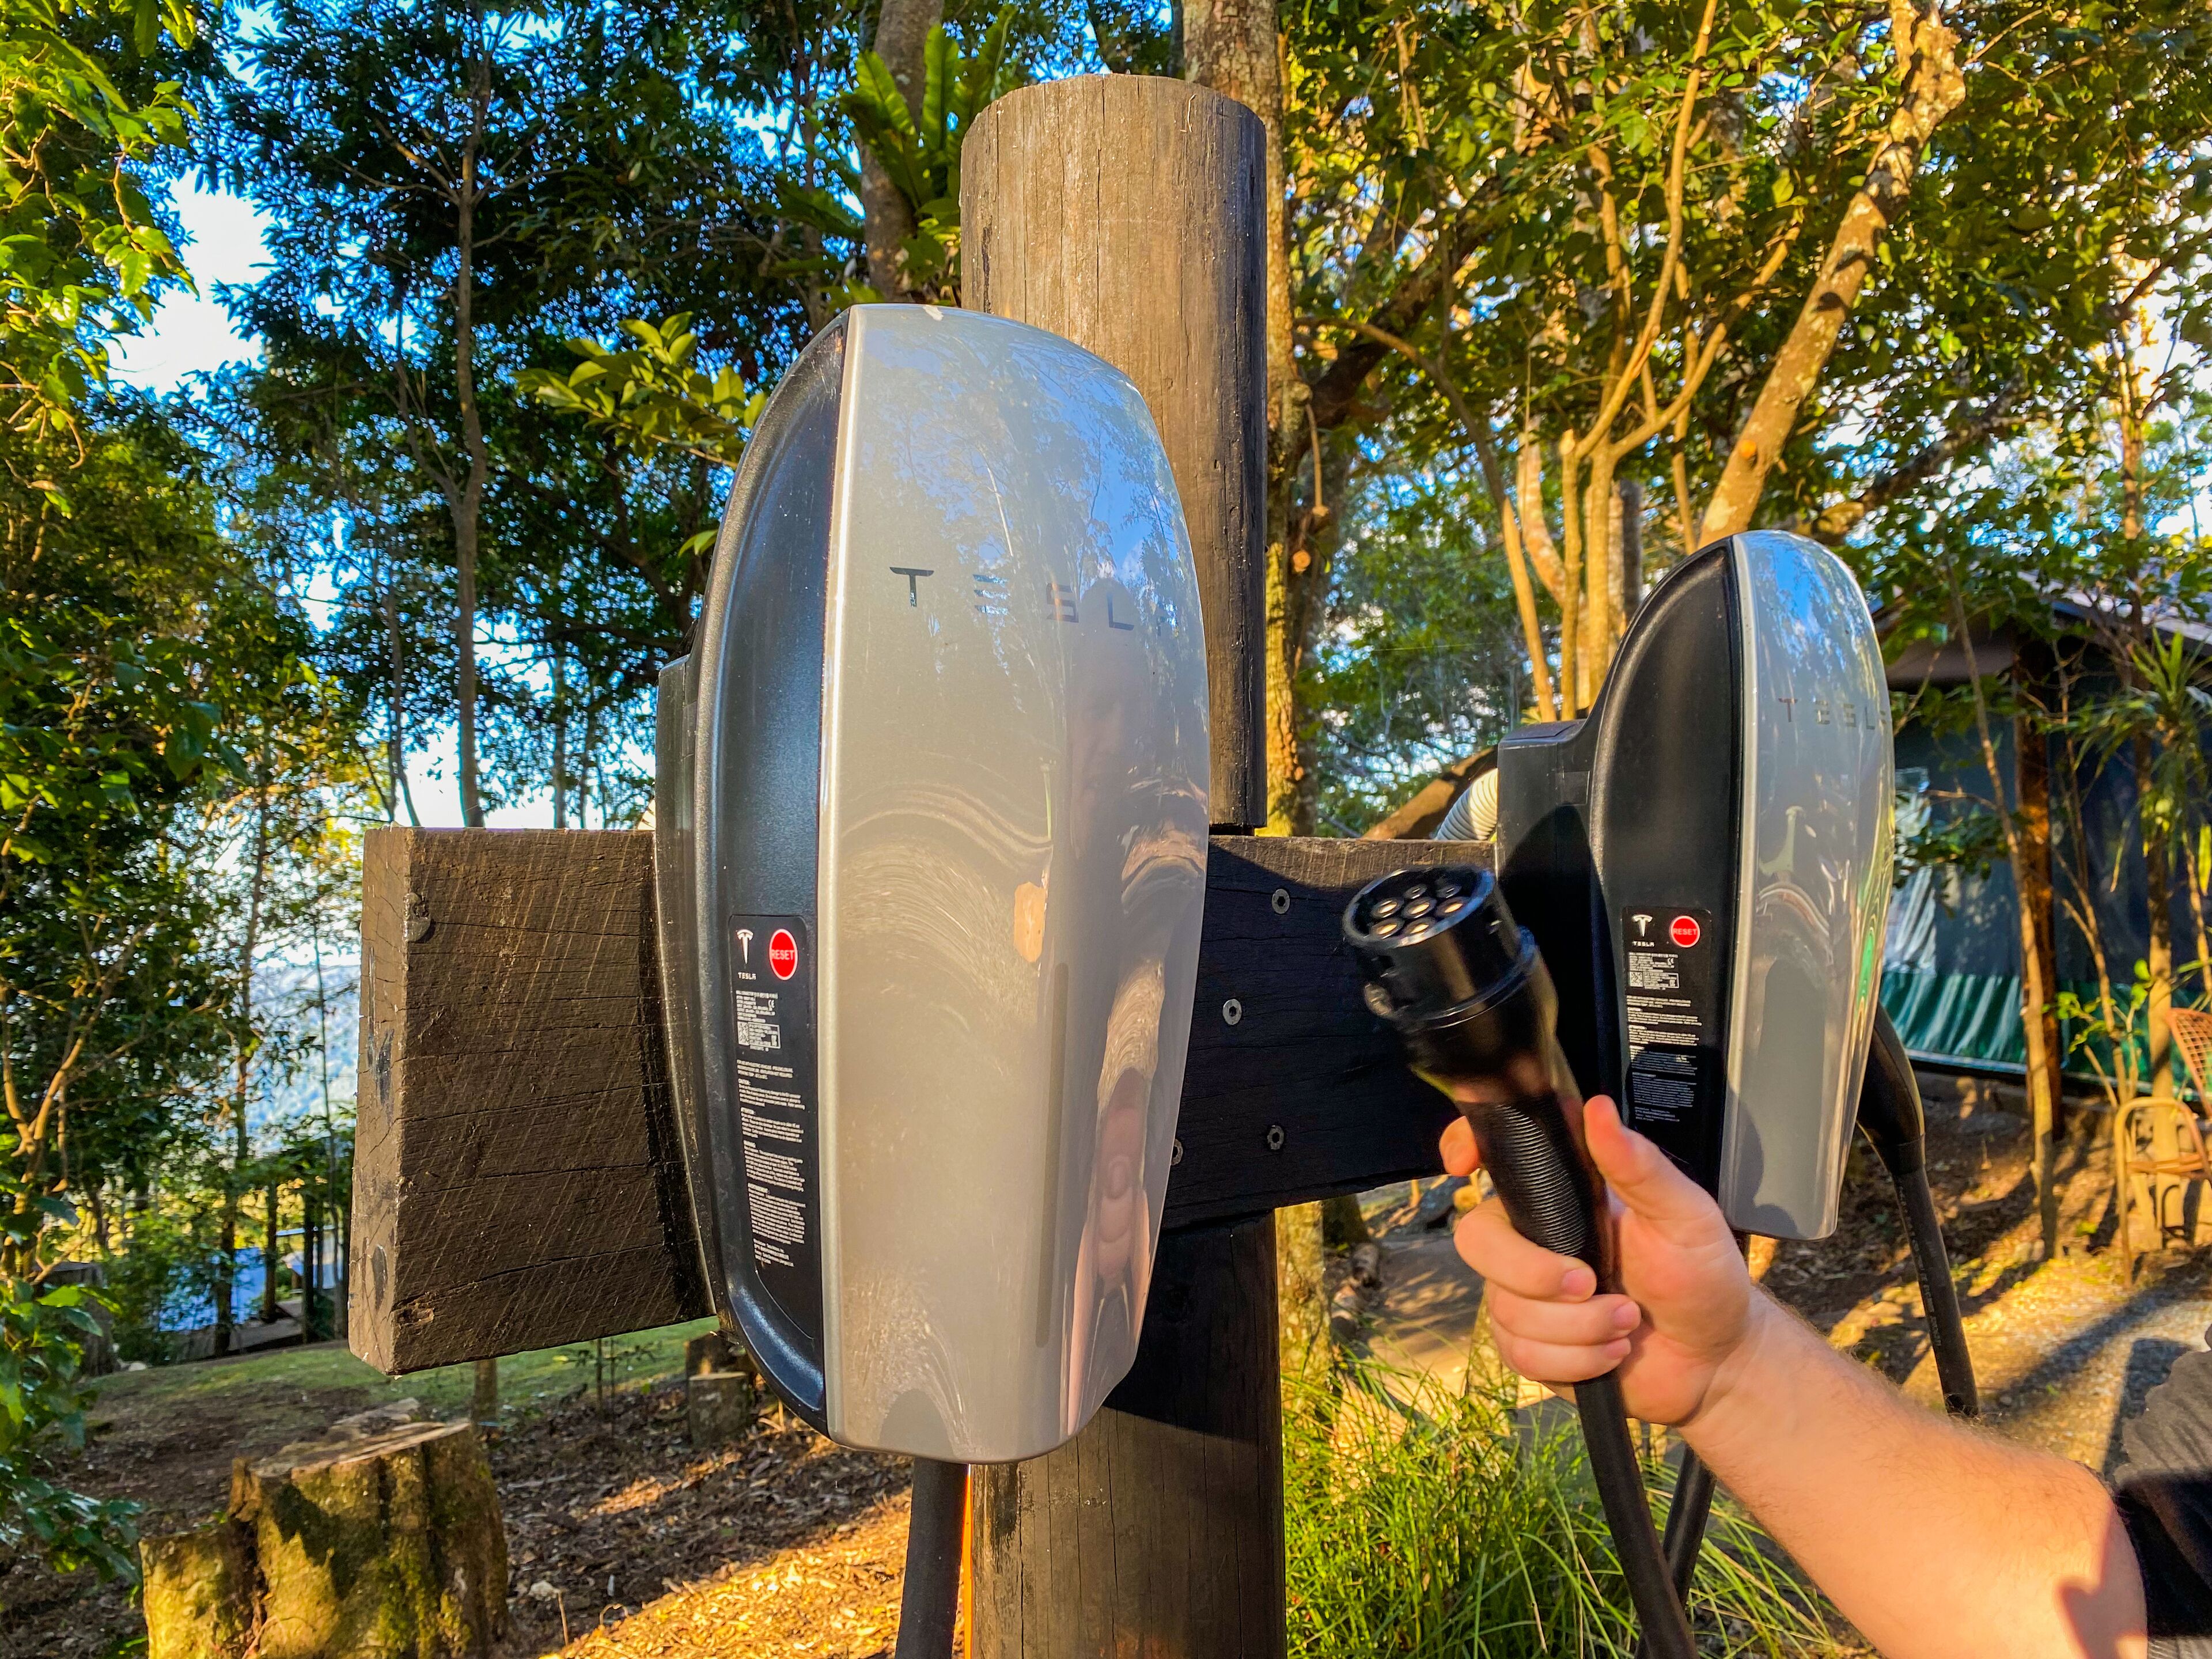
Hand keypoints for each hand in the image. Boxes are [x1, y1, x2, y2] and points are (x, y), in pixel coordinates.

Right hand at [1441, 1094, 1763, 1426]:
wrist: (1714, 1361)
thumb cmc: (1703, 1278)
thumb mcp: (1684, 1215)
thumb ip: (1639, 1165)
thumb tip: (1597, 1109)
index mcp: (1564, 1196)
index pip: (1496, 1157)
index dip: (1464, 1147)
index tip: (1464, 1165)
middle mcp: (1534, 1238)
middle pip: (1477, 1240)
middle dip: (1533, 1272)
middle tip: (1591, 1283)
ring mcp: (1525, 1294)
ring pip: (1506, 1307)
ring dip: (1578, 1326)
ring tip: (1627, 1321)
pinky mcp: (1530, 1346)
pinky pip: (1521, 1353)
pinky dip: (1575, 1359)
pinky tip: (1610, 1351)